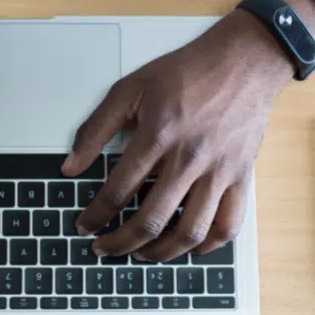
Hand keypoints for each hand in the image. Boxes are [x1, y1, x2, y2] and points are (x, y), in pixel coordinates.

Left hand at [62, 10, 295, 260]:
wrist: (244, 60)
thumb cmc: (186, 72)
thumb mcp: (129, 88)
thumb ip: (95, 128)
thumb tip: (70, 166)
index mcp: (159, 134)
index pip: (118, 190)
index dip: (95, 215)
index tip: (84, 225)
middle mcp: (190, 158)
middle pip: (150, 220)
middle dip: (120, 243)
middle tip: (104, 248)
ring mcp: (219, 171)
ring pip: (189, 232)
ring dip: (160, 252)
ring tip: (141, 254)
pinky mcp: (242, 177)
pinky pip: (228, 226)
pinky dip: (207, 246)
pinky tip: (187, 247)